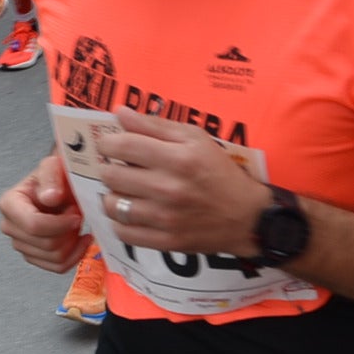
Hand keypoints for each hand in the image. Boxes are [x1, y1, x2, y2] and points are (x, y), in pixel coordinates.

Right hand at [0, 154, 87, 273]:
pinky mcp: (33, 255)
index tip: (75, 215)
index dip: (60, 224)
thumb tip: (49, 197)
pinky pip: (57, 267)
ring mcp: (20, 243)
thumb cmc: (53, 178)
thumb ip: (50, 177)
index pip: (34, 225)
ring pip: (54, 257)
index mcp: (9, 204)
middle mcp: (10, 226)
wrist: (58, 187)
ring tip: (75, 223)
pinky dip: (74, 255)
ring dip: (73, 242)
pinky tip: (80, 239)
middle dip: (69, 231)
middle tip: (76, 214)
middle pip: (46, 244)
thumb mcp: (52, 166)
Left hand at [90, 108, 270, 258]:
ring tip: (125, 191)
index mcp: (177, 158)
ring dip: (113, 195)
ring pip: (113, 205)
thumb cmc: (220, 171)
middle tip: (119, 168)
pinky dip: (121, 222)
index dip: (107, 143)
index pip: (122, 146)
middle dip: (109, 168)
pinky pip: (123, 233)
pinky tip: (132, 213)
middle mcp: (169, 188)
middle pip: (111, 176)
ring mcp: (166, 218)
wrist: (247, 216)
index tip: (109, 145)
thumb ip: (155, 125)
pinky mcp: (166, 241)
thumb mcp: (195, 138)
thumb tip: (120, 112)